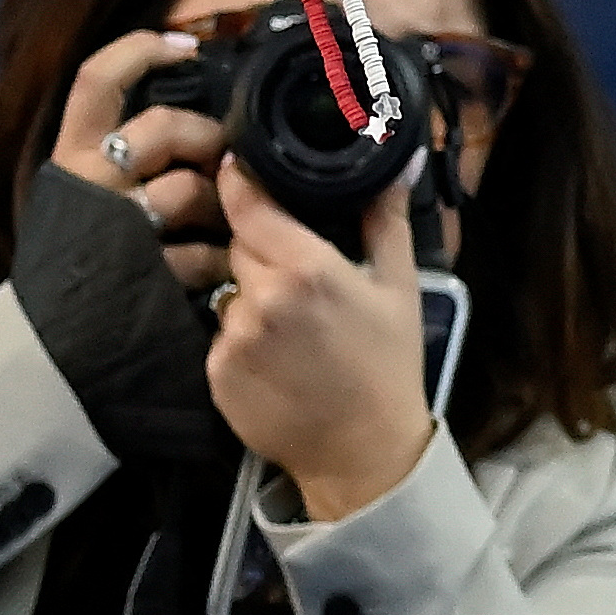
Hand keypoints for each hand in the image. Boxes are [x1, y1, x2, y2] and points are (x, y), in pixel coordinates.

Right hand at [51, 30, 230, 292]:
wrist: (45, 346)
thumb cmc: (81, 260)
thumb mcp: (85, 196)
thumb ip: (127, 156)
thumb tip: (200, 124)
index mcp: (70, 158)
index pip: (96, 81)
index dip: (143, 52)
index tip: (188, 47)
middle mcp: (89, 184)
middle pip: (163, 128)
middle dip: (206, 138)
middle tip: (222, 158)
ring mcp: (116, 228)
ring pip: (188, 189)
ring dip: (218, 204)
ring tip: (223, 223)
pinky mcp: (144, 273)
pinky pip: (202, 252)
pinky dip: (219, 260)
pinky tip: (218, 269)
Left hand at [209, 158, 432, 521]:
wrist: (362, 451)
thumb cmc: (388, 364)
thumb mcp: (400, 286)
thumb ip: (387, 218)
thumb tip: (398, 163)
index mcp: (308, 269)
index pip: (250, 207)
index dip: (239, 182)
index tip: (234, 166)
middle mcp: (262, 298)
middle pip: (240, 245)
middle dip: (263, 247)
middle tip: (299, 268)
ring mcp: (233, 338)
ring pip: (230, 290)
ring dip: (251, 293)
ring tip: (291, 321)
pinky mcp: (215, 373)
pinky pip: (221, 333)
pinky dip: (241, 335)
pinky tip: (276, 355)